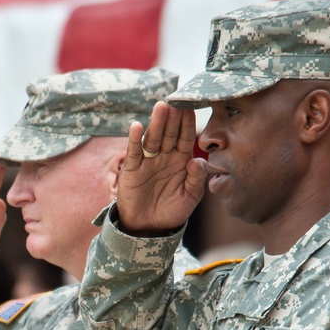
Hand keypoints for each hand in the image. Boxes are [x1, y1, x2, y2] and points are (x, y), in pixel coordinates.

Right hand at [116, 101, 207, 234]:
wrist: (148, 228)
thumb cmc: (172, 211)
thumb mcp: (190, 197)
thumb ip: (196, 179)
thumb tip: (197, 161)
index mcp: (181, 160)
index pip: (186, 138)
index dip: (188, 124)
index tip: (192, 107)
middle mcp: (165, 156)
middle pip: (169, 133)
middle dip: (173, 118)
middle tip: (177, 101)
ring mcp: (148, 161)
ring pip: (153, 138)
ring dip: (157, 123)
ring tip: (161, 107)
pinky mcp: (132, 169)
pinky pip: (134, 152)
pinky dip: (135, 140)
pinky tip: (137, 126)